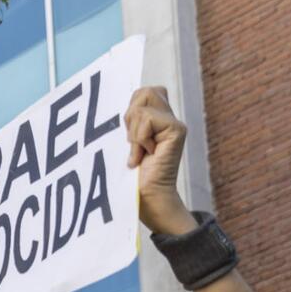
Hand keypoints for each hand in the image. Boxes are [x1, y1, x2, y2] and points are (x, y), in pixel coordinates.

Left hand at [123, 87, 195, 236]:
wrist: (146, 200)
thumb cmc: (129, 178)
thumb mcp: (124, 145)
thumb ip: (127, 123)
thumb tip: (114, 104)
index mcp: (157, 120)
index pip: (142, 92)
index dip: (130, 109)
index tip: (128, 137)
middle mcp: (168, 118)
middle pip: (144, 91)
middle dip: (130, 116)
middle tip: (133, 143)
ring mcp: (174, 124)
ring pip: (143, 103)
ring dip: (133, 130)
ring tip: (138, 152)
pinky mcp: (177, 130)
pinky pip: (147, 119)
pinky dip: (139, 138)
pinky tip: (144, 155)